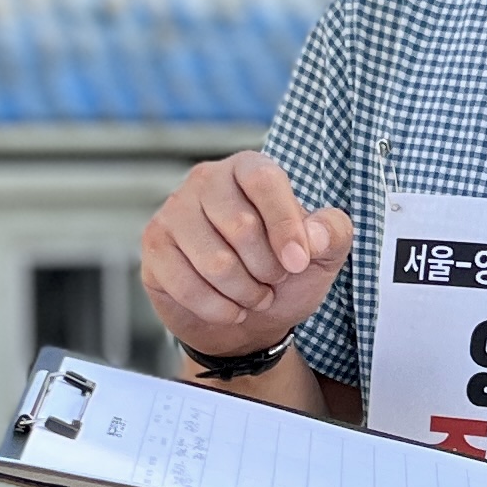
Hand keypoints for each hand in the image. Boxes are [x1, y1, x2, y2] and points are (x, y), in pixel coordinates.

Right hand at [139, 151, 352, 360]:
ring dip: (245, 292)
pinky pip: (187, 286)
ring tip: (254, 295)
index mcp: (248, 168)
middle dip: (267, 268)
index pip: (264, 180)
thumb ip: (332, 233)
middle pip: (240, 225)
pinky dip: (219, 308)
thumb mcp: (322, 254)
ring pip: (214, 262)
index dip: (285, 224)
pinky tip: (230, 308)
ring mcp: (173, 212)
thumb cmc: (284, 274)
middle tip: (274, 280)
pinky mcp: (154, 247)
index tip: (299, 263)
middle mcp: (205, 181)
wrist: (247, 319)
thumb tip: (313, 236)